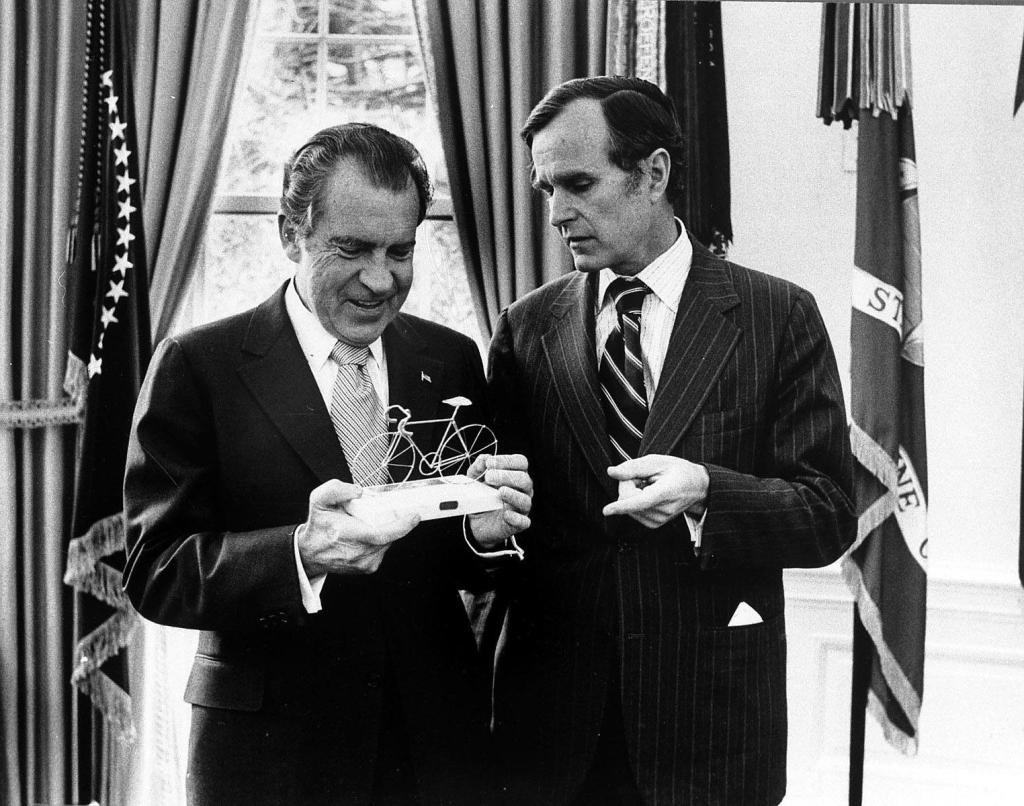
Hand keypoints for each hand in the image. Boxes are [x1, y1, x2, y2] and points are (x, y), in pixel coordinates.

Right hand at [296, 479, 418, 575]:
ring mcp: (365, 563)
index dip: (402, 526)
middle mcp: (358, 552)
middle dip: (393, 522)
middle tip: (386, 511)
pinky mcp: (369, 568)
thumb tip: (357, 491)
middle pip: (390, 536)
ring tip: (367, 524)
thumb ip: (335, 489)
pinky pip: (384, 549)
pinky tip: (368, 534)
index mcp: (348, 535)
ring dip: (386, 530)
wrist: (310, 553)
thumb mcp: (319, 500)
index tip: (414, 516)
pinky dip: (382, 540)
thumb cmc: (318, 527)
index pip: (382, 534)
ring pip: (389, 542)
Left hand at [467, 453, 532, 548]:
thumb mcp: (474, 480)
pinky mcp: (517, 524)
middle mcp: (522, 490)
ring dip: (513, 495)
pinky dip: (516, 518)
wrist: (478, 521)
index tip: (490, 463)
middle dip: (507, 476)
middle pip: (524, 479)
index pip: (520, 462)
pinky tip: (506, 514)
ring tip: (500, 492)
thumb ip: (478, 468)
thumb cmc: (481, 496)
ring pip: (525, 500)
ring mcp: (521, 508)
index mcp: (515, 475)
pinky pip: (523, 522)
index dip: (507, 460)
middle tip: (489, 477)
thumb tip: (484, 459)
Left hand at [601, 454, 708, 528]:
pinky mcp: (655, 524)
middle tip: (641, 477)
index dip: (621, 506)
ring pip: (628, 507)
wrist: (697, 487)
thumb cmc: (679, 471)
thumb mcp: (658, 461)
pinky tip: (648, 494)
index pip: (640, 501)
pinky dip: (635, 502)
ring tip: (649, 485)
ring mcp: (659, 520)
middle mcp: (663, 510)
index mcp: (666, 492)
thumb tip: (612, 472)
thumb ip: (633, 467)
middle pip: (628, 500)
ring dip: (632, 494)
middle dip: (627, 486)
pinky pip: (633, 512)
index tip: (607, 510)